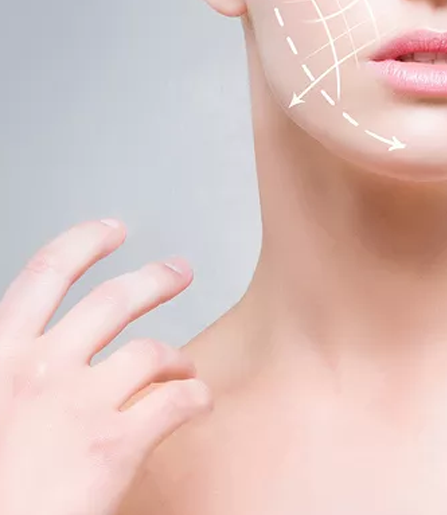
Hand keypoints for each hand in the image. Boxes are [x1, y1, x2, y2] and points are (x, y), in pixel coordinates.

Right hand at [0, 218, 212, 514]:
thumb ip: (11, 367)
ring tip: (185, 366)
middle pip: (114, 301)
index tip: (113, 230)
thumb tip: (29, 346)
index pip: (45, 274)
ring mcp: (81, 404)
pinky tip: (199, 403)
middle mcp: (42, 368)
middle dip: (155, 279)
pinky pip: (175, 403)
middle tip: (179, 271)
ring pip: (151, 351)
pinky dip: (196, 398)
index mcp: (0, 356)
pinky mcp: (115, 445)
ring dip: (177, 355)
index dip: (84, 242)